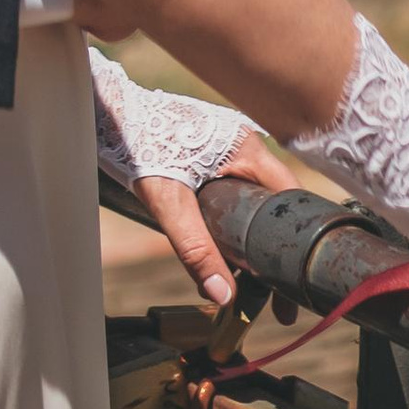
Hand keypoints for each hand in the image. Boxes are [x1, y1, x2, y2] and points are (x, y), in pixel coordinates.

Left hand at [135, 127, 302, 310]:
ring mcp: (230, 147)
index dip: (298, 239)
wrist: (110, 113)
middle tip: (277, 293)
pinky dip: (238, 221)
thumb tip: (223, 295)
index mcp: (247, 149)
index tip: (293, 280)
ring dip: (256, 235)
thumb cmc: (139, 145)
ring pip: (256, 199)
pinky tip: (229, 249)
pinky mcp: (212, 153)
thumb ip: (195, 248)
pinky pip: (237, 191)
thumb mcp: (168, 202)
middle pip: (276, 202)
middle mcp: (246, 145)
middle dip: (277, 246)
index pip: (291, 197)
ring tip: (255, 281)